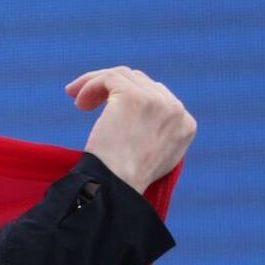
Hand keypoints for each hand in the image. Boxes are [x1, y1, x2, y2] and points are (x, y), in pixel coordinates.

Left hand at [65, 66, 195, 191]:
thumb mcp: (151, 160)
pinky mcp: (134, 97)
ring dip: (98, 84)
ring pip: (125, 76)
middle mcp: (176, 110)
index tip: (108, 113)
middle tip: (84, 103)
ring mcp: (157, 101)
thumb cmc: (122, 183)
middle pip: (142, 83)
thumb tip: (135, 123)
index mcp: (185, 125)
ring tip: (78, 100)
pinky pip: (109, 78)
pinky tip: (79, 102)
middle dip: (112, 90)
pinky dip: (91, 84)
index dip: (130, 100)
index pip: (159, 98)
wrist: (115, 188)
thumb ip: (153, 137)